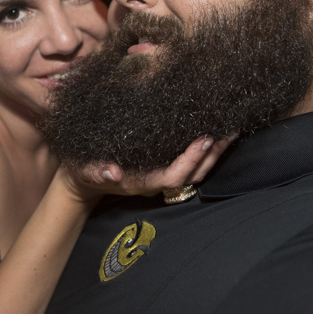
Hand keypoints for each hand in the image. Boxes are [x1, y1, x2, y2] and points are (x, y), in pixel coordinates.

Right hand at [62, 134, 234, 199]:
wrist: (83, 180)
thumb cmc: (84, 171)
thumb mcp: (85, 170)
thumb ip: (97, 172)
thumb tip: (113, 173)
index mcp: (143, 183)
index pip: (174, 176)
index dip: (191, 160)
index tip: (204, 139)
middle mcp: (157, 182)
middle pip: (193, 174)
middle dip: (212, 155)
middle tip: (228, 130)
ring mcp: (162, 176)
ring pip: (196, 170)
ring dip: (214, 152)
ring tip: (230, 130)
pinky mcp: (164, 167)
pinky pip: (191, 163)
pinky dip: (205, 150)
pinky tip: (213, 132)